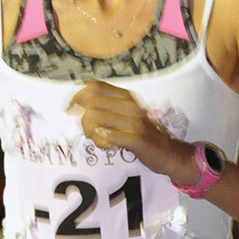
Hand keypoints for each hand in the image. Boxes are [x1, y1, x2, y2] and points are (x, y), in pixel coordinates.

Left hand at [68, 81, 186, 177]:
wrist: (169, 152)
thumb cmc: (144, 134)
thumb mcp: (128, 113)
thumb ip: (108, 105)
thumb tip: (80, 101)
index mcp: (126, 96)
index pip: (94, 86)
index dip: (76, 96)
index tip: (69, 109)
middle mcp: (130, 105)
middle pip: (91, 102)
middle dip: (82, 119)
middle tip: (88, 131)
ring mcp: (134, 122)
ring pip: (95, 119)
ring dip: (90, 132)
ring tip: (98, 140)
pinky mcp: (136, 138)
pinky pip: (107, 136)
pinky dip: (101, 142)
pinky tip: (107, 146)